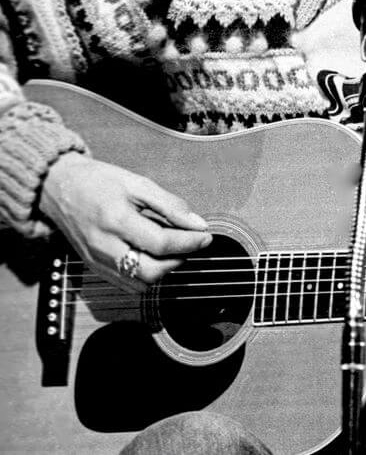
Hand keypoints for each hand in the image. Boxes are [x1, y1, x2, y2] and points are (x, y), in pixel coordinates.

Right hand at [39, 152, 211, 292]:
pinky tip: (151, 256)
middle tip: (189, 245)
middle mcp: (104, 246)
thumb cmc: (98, 181)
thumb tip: (198, 224)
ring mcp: (96, 260)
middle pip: (151, 271)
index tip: (205, 237)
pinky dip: (144, 276)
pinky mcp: (93, 267)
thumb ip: (170, 205)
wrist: (58, 187)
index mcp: (116, 221)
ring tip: (171, 250)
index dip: (190, 242)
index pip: (161, 243)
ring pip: (139, 283)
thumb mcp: (138, 183)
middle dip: (178, 261)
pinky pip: (125, 284)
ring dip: (162, 271)